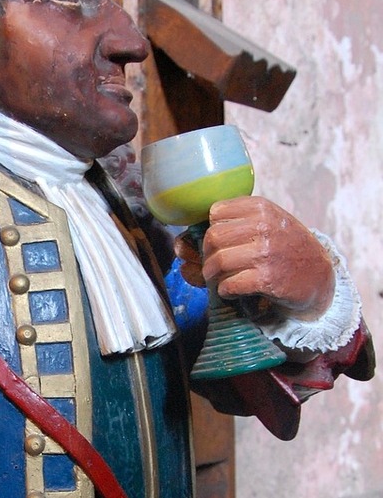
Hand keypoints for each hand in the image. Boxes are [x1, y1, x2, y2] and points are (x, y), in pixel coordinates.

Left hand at [175, 197, 334, 320]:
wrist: (318, 275)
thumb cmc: (285, 248)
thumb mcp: (266, 224)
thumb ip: (231, 226)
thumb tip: (179, 245)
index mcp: (261, 207)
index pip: (215, 213)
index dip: (210, 230)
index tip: (217, 243)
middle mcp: (264, 226)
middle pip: (212, 238)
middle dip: (207, 255)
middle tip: (213, 266)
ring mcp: (265, 253)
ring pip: (218, 261)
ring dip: (212, 275)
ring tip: (219, 279)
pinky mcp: (267, 279)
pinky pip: (230, 284)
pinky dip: (225, 290)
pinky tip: (231, 290)